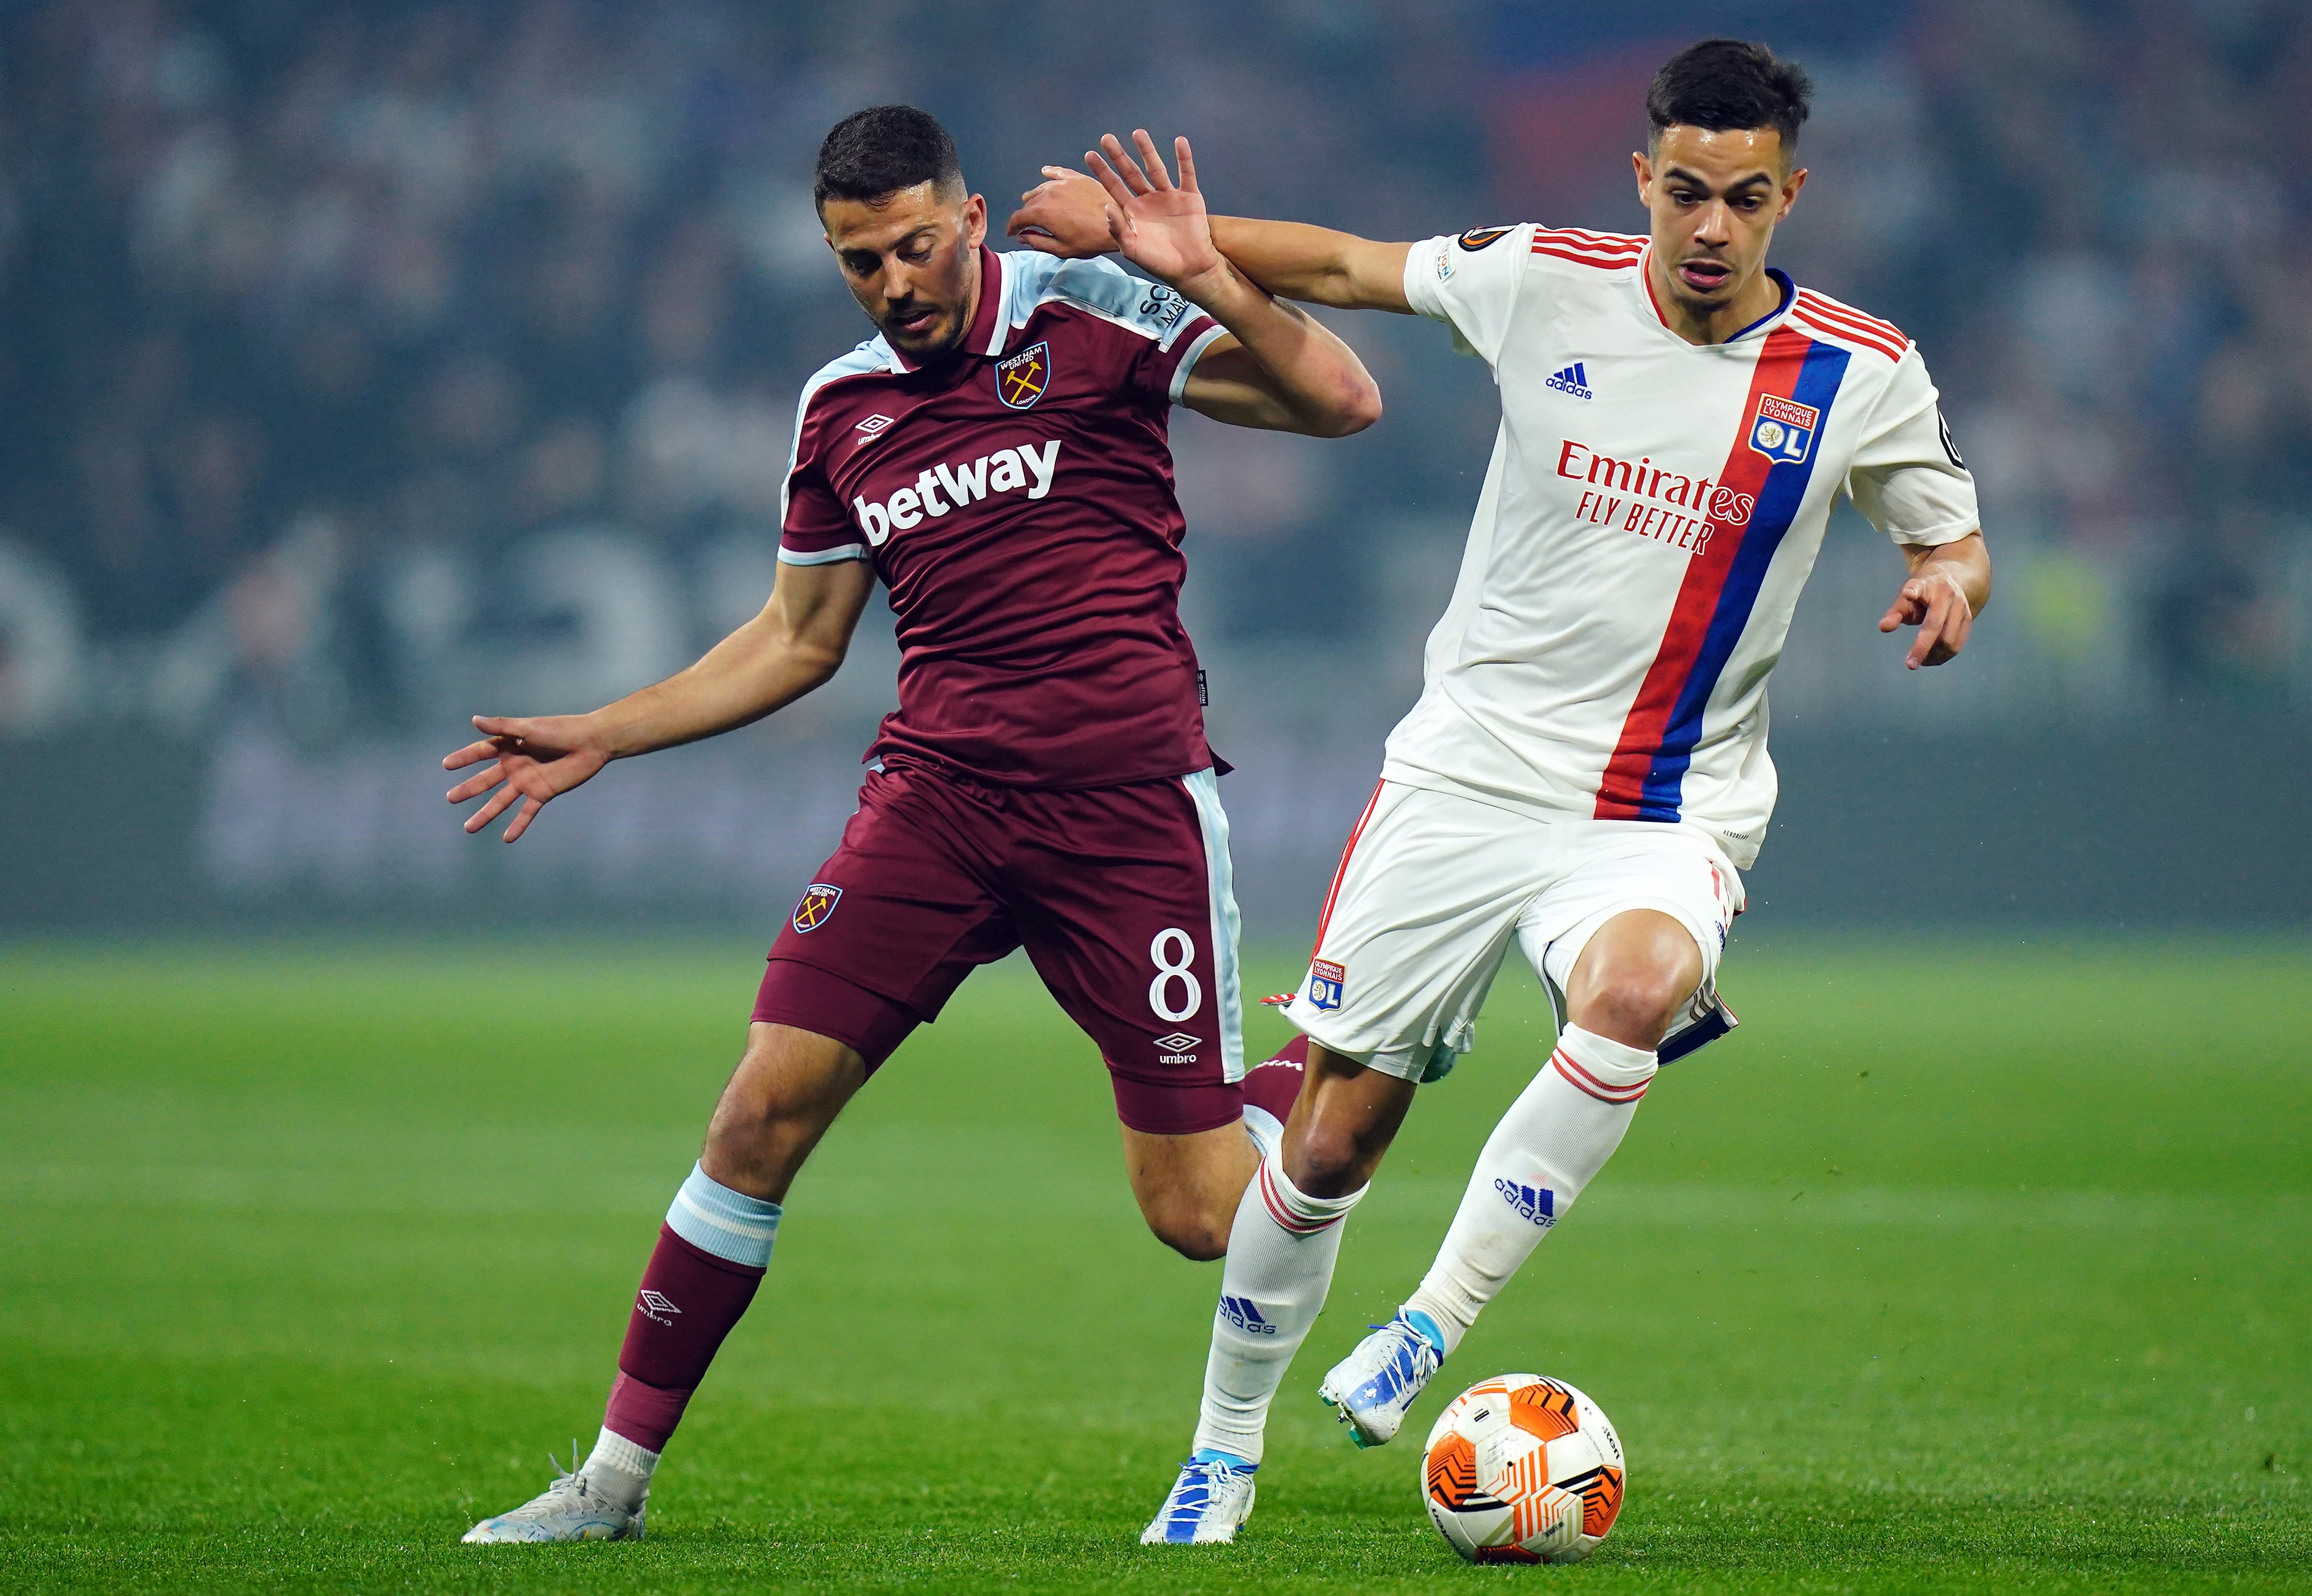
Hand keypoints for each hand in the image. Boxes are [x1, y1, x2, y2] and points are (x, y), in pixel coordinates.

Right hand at [442, 714, 611, 841]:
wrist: (591, 743)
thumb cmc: (560, 730)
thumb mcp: (528, 727)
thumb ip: (502, 727)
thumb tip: (474, 720)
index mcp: (509, 746)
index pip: (480, 753)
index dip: (464, 758)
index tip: (446, 765)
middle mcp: (515, 765)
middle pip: (486, 780)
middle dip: (468, 790)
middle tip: (450, 798)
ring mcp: (527, 781)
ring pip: (501, 801)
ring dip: (485, 814)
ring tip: (469, 828)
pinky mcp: (542, 793)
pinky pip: (527, 812)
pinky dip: (518, 825)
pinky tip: (507, 838)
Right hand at [1006, 167, 1115, 257]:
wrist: (1117, 222)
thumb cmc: (1090, 240)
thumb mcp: (1061, 249)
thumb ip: (1038, 242)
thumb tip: (1022, 237)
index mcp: (1041, 213)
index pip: (1018, 218)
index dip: (1012, 227)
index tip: (1012, 233)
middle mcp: (1047, 194)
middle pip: (1028, 203)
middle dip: (1025, 214)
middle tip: (1026, 224)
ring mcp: (1062, 183)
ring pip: (1041, 188)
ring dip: (1035, 197)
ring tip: (1034, 203)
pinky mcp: (1076, 177)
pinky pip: (1057, 172)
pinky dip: (1049, 173)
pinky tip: (1045, 173)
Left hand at [1082, 130, 1224, 293]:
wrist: (1189, 269)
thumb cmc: (1158, 262)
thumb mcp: (1132, 248)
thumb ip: (1118, 229)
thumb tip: (1106, 207)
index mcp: (1133, 211)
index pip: (1114, 186)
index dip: (1102, 171)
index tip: (1089, 154)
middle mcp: (1148, 200)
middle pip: (1131, 173)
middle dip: (1118, 156)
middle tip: (1106, 138)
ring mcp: (1169, 196)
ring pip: (1156, 168)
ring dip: (1147, 151)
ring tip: (1137, 133)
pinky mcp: (1189, 197)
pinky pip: (1186, 174)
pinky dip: (1184, 158)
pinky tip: (1179, 141)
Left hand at [1878, 567, 1973, 668]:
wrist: (1951, 577)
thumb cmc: (1921, 591)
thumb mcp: (1906, 597)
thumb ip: (1895, 613)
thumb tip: (1883, 627)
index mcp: (1927, 585)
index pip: (1919, 587)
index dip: (1914, 590)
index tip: (1908, 593)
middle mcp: (1947, 595)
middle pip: (1935, 625)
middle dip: (1922, 647)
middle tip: (1909, 664)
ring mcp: (1961, 606)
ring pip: (1949, 638)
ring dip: (1934, 655)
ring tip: (1919, 662)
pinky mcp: (1968, 617)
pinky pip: (1957, 642)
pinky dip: (1944, 655)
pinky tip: (1931, 659)